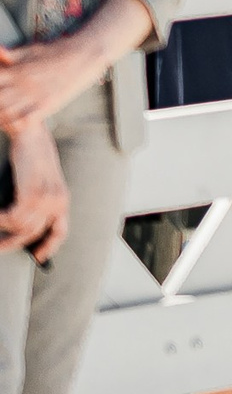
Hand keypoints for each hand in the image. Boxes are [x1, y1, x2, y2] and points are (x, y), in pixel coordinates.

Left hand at [0, 0, 152, 132]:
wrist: (85, 54)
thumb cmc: (60, 50)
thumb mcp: (33, 49)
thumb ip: (13, 54)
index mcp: (17, 70)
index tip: (0, 86)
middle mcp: (23, 84)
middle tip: (4, 101)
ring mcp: (35, 95)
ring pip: (7, 112)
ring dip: (4, 113)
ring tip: (7, 113)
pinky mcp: (47, 104)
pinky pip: (25, 120)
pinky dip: (19, 121)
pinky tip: (19, 119)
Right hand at [0, 121, 67, 262]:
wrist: (32, 135)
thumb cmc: (33, 159)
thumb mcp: (41, 183)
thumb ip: (40, 203)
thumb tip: (26, 226)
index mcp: (62, 199)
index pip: (61, 231)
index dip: (49, 247)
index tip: (38, 258)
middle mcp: (58, 201)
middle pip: (34, 234)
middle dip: (13, 243)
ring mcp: (46, 198)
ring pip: (21, 228)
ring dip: (3, 229)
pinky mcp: (32, 193)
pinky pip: (12, 218)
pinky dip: (0, 220)